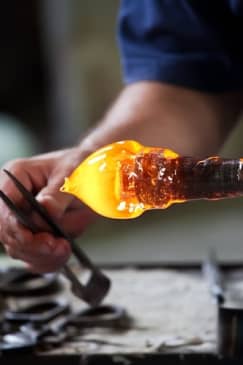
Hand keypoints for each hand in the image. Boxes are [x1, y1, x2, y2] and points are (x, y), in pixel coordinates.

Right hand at [0, 146, 96, 272]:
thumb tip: (45, 208)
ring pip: (18, 248)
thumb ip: (58, 194)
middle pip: (7, 232)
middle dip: (31, 245)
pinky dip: (48, 260)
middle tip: (57, 246)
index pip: (3, 206)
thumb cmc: (80, 167)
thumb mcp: (73, 175)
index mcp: (16, 177)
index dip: (14, 226)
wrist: (94, 177)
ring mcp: (23, 219)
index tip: (35, 237)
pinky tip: (62, 253)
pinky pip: (34, 256)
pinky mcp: (35, 235)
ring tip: (64, 248)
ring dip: (41, 255)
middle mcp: (14, 199)